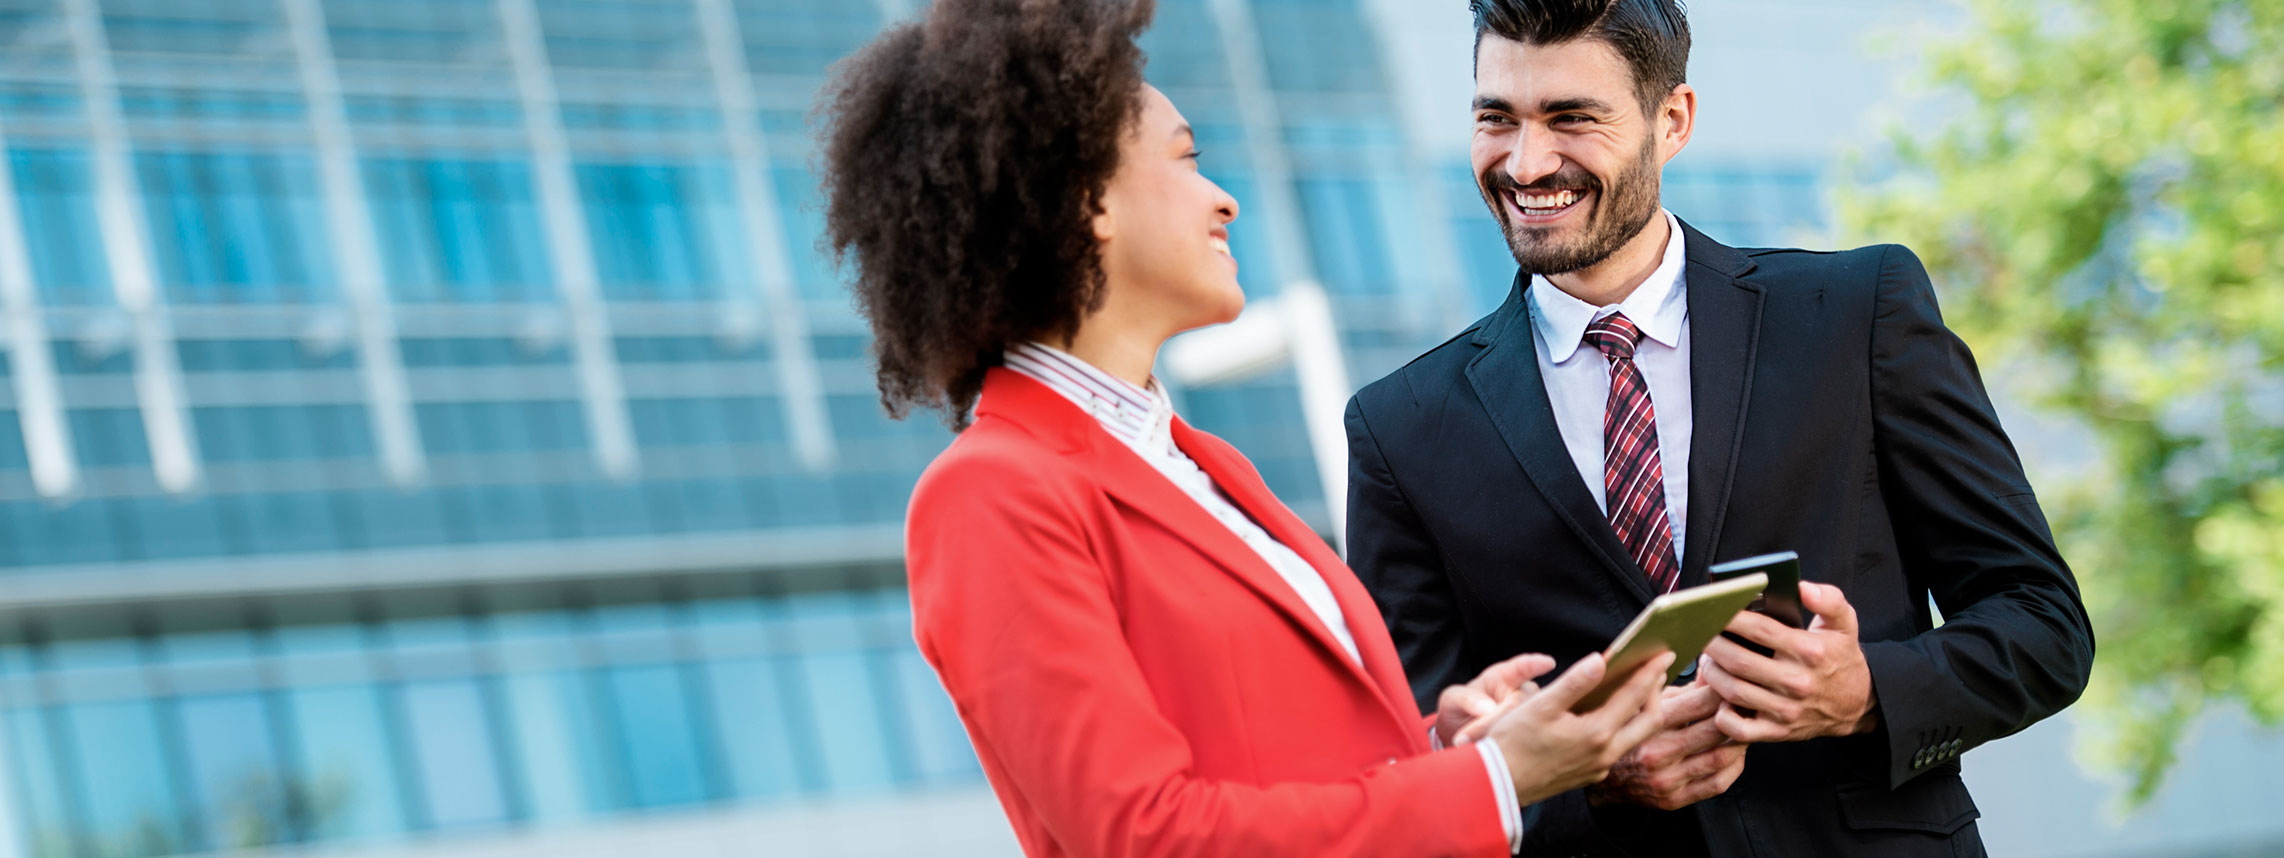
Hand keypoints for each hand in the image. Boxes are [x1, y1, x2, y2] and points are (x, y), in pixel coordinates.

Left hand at [1436, 653, 1556, 746]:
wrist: (1459, 737)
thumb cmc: (1459, 709)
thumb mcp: (1453, 699)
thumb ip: (1467, 699)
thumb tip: (1488, 708)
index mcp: (1503, 677)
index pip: (1522, 667)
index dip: (1535, 664)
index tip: (1548, 663)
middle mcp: (1520, 694)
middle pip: (1522, 702)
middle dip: (1497, 718)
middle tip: (1471, 733)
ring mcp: (1527, 716)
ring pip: (1527, 723)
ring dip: (1501, 734)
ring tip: (1476, 741)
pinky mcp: (1528, 737)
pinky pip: (1526, 742)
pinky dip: (1508, 748)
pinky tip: (1493, 752)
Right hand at [1485, 651, 1673, 806]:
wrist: (1497, 785)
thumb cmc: (1513, 743)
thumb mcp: (1541, 706)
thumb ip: (1574, 682)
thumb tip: (1601, 659)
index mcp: (1596, 733)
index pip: (1634, 696)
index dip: (1651, 672)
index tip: (1664, 654)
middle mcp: (1605, 754)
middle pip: (1650, 722)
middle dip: (1656, 694)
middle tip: (1657, 671)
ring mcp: (1599, 767)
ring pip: (1636, 737)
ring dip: (1642, 711)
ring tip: (1640, 689)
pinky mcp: (1590, 774)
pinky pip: (1619, 747)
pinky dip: (1625, 726)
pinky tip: (1613, 714)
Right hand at [1585, 684, 1748, 809]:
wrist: (1603, 781)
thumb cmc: (1623, 735)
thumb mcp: (1641, 705)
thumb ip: (1676, 691)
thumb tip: (1710, 671)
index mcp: (1647, 726)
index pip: (1698, 703)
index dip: (1723, 690)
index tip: (1734, 681)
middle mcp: (1658, 753)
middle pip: (1716, 729)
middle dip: (1738, 713)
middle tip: (1750, 701)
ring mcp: (1668, 780)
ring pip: (1721, 757)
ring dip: (1741, 739)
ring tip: (1747, 725)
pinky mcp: (1675, 800)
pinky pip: (1718, 783)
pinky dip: (1735, 765)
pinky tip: (1735, 752)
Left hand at [1701, 582, 1879, 742]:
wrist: (1857, 704)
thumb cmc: (1841, 658)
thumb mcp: (1845, 624)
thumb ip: (1829, 600)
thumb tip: (1803, 588)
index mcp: (1810, 651)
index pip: (1760, 630)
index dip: (1730, 618)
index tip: (1711, 609)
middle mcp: (1797, 682)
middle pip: (1739, 660)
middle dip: (1712, 645)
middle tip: (1700, 635)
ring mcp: (1786, 710)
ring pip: (1734, 691)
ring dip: (1711, 674)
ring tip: (1706, 659)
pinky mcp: (1778, 732)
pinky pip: (1740, 730)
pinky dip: (1723, 717)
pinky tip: (1718, 699)